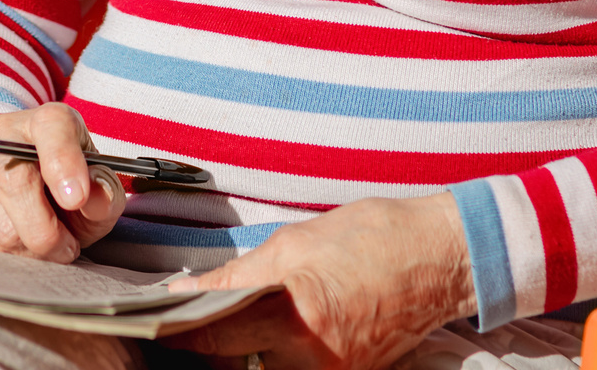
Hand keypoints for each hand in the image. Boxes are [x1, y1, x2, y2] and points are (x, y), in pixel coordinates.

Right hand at [0, 102, 124, 261]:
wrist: (25, 180)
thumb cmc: (69, 185)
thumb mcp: (97, 186)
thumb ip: (104, 192)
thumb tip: (92, 199)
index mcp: (48, 121)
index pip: (51, 129)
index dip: (63, 163)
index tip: (75, 198)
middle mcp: (2, 132)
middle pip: (14, 185)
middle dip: (47, 233)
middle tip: (67, 247)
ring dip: (28, 252)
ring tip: (41, 242)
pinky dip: (4, 256)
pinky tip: (16, 244)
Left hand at [161, 194, 476, 369]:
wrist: (442, 258)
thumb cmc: (373, 239)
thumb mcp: (293, 244)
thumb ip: (234, 277)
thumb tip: (181, 293)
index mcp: (296, 319)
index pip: (213, 338)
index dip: (176, 331)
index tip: (154, 323)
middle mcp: (314, 362)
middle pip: (234, 369)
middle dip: (207, 350)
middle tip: (186, 327)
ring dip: (237, 356)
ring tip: (224, 329)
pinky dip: (269, 358)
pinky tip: (260, 338)